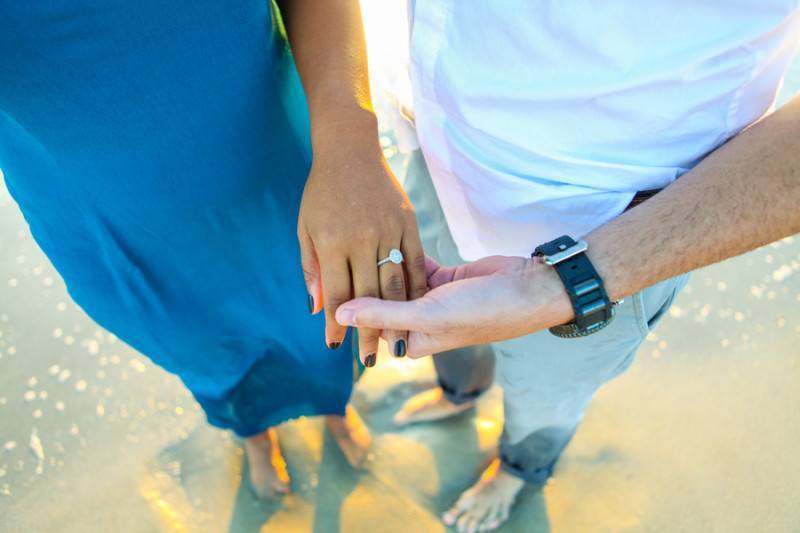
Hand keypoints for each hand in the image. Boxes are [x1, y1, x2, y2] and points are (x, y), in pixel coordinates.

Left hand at [298, 121, 426, 363]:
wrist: (350, 149)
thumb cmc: (321, 191)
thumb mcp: (305, 227)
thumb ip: (311, 268)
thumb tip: (315, 307)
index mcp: (332, 242)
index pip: (336, 294)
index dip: (336, 324)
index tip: (335, 346)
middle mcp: (361, 239)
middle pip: (367, 297)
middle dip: (367, 333)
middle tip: (368, 360)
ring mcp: (388, 230)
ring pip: (394, 284)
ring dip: (395, 318)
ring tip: (393, 344)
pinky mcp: (408, 222)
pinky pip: (414, 262)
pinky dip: (415, 288)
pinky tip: (414, 308)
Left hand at [334, 256, 572, 357]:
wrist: (529, 289)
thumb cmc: (482, 311)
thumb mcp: (427, 316)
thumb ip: (383, 314)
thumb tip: (339, 316)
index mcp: (414, 341)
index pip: (373, 325)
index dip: (353, 306)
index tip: (330, 280)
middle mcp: (421, 323)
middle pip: (384, 301)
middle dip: (366, 281)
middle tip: (341, 250)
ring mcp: (433, 300)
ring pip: (398, 281)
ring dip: (384, 265)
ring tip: (359, 239)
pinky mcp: (444, 278)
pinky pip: (416, 265)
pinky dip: (405, 254)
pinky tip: (387, 235)